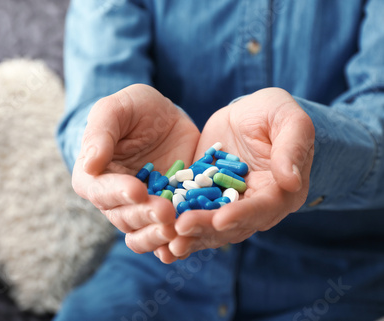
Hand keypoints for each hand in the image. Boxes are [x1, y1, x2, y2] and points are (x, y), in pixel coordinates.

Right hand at [72, 84, 199, 261]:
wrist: (166, 119)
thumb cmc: (134, 109)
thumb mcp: (117, 108)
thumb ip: (100, 132)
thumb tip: (89, 164)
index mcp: (94, 175)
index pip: (99, 190)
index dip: (116, 192)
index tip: (137, 189)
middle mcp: (113, 198)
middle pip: (122, 216)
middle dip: (143, 215)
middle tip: (166, 211)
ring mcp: (140, 209)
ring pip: (141, 233)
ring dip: (156, 235)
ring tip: (175, 229)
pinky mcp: (166, 213)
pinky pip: (166, 235)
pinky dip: (173, 245)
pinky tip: (185, 245)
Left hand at [168, 88, 314, 257]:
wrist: (247, 115)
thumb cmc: (273, 113)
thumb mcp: (288, 119)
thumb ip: (292, 147)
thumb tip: (291, 180)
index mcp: (281, 191)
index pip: (262, 208)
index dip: (242, 214)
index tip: (220, 219)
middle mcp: (255, 206)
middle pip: (232, 225)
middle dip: (206, 228)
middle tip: (181, 230)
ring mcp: (228, 205)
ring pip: (210, 228)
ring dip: (190, 236)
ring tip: (167, 241)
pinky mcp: (205, 199)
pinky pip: (192, 216)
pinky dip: (177, 227)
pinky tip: (158, 235)